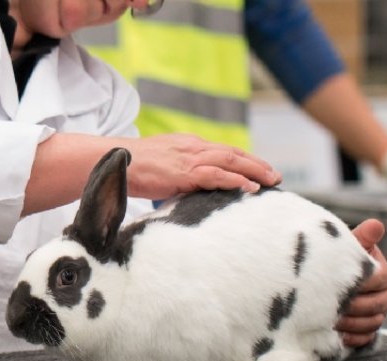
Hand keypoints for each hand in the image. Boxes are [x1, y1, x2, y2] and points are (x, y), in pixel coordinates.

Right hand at [124, 133, 281, 200]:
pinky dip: (237, 180)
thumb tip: (187, 189)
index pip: (222, 151)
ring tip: (271, 181)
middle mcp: (193, 146)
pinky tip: (250, 188)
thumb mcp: (159, 166)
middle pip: (233, 153)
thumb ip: (176, 173)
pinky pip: (217, 175)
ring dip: (255, 171)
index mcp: (187, 144)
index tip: (260, 169)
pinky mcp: (184, 172)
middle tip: (275, 176)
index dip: (244, 159)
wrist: (111, 161)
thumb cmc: (129, 167)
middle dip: (257, 164)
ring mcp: (189, 158)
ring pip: (231, 161)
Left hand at [337, 219, 386, 347]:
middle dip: (350, 307)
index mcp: (384, 275)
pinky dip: (350, 338)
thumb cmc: (340, 259)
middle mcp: (385, 295)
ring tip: (326, 320)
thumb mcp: (349, 246)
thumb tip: (375, 225)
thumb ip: (362, 238)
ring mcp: (378, 314)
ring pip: (370, 324)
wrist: (331, 275)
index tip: (333, 284)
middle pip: (373, 306)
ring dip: (348, 324)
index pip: (376, 280)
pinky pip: (365, 338)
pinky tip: (333, 334)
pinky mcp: (368, 329)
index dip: (356, 283)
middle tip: (325, 307)